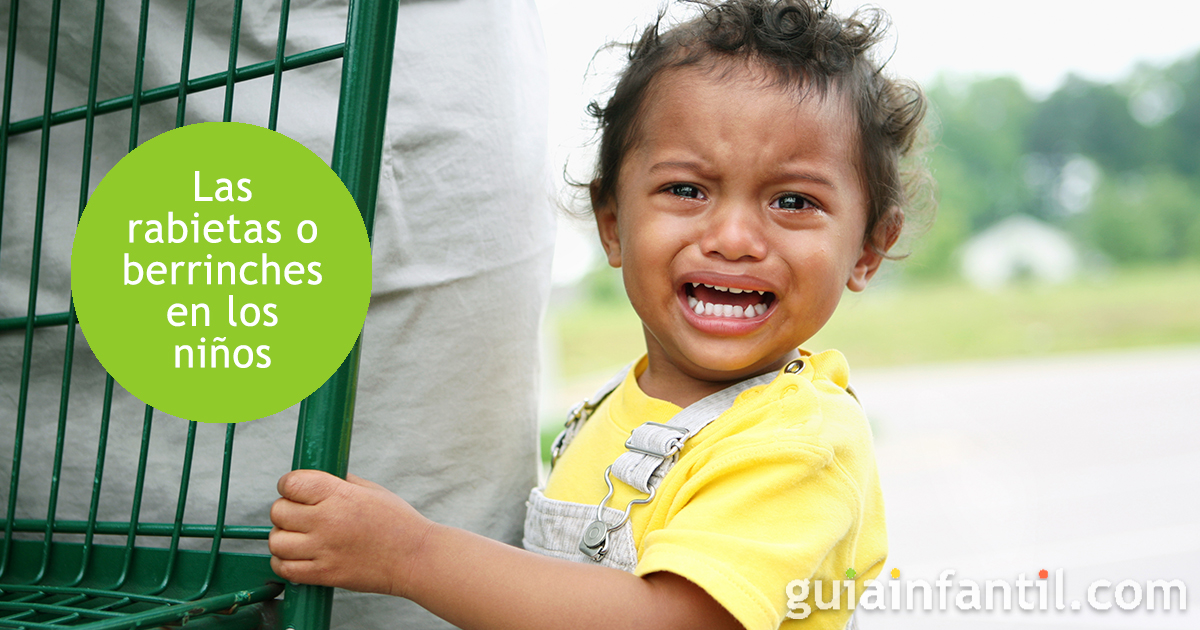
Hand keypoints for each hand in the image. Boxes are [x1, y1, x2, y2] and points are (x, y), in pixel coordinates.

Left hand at [269, 469, 434, 596]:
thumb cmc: (398, 523)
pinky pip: (284, 568)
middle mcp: (327, 521)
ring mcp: (323, 550)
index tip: (295, 490)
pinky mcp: (324, 574)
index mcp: (339, 495)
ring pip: (276, 541)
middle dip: (286, 510)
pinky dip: (284, 563)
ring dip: (284, 537)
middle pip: (278, 511)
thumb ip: (340, 483)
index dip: (289, 485)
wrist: (415, 558)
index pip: (291, 483)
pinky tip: (298, 556)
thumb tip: (316, 480)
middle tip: (300, 514)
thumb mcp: (372, 490)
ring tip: (299, 537)